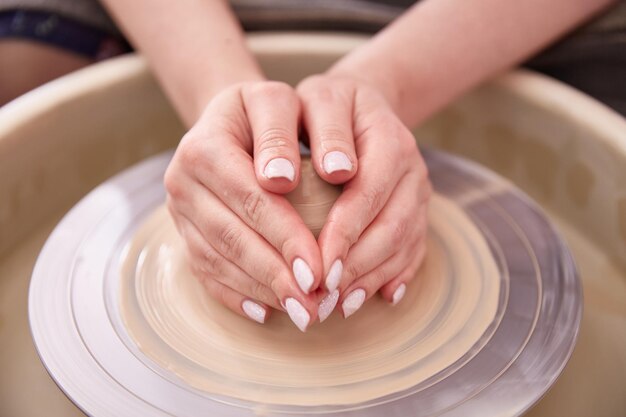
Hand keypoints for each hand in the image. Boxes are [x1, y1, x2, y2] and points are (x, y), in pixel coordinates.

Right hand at [164, 81, 323, 330]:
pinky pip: (206, 271)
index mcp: (203, 147)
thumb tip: (280, 181)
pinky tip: (266, 312)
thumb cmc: (263, 110)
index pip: (250, 199)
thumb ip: (278, 131)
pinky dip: (236, 295)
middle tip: (314, 304)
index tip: (318, 268)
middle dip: (275, 274)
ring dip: (261, 291)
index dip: (285, 236)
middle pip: (231, 237)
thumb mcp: (274, 100)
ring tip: (302, 312)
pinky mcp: (184, 233)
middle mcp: (182, 183)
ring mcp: (179, 213)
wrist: (228, 120)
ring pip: (218, 260)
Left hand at [297, 75, 430, 319]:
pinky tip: (374, 298)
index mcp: (390, 140)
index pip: (369, 193)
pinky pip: (413, 249)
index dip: (345, 232)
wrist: (362, 104)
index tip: (317, 264)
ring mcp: (419, 194)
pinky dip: (394, 276)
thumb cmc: (329, 104)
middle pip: (391, 227)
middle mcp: (412, 170)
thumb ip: (326, 128)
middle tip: (323, 295)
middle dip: (357, 266)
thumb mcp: (321, 99)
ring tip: (339, 305)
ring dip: (372, 278)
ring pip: (403, 244)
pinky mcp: (417, 211)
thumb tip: (336, 172)